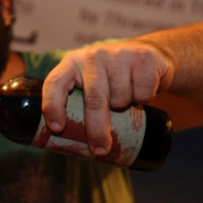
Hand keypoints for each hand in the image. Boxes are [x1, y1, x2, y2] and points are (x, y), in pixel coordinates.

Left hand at [42, 40, 174, 154]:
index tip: (57, 128)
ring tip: (124, 98)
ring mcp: (119, 55)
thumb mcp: (89, 83)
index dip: (53, 106)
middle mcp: (93, 56)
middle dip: (96, 129)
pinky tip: (140, 90)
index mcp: (72, 63)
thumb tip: (72, 145)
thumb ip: (78, 102)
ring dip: (124, 108)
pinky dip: (143, 99)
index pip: (54, 83)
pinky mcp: (144, 59)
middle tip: (100, 149)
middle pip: (93, 99)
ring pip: (120, 98)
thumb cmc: (111, 77)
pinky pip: (143, 94)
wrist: (150, 53)